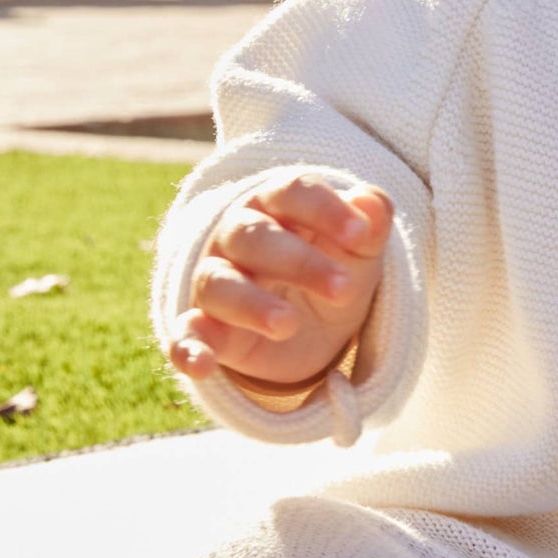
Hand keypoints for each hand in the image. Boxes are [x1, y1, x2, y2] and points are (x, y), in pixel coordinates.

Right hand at [168, 175, 393, 390]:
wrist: (311, 325)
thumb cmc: (330, 270)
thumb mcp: (358, 253)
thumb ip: (369, 227)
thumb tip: (372, 203)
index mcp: (277, 206)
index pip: (292, 192)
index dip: (325, 210)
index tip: (362, 236)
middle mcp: (235, 237)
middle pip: (254, 236)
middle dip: (299, 261)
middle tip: (344, 289)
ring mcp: (215, 282)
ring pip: (218, 283)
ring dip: (251, 303)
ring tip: (287, 324)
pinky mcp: (204, 328)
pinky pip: (185, 335)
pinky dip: (188, 349)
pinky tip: (200, 364)